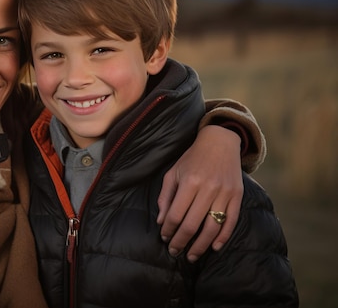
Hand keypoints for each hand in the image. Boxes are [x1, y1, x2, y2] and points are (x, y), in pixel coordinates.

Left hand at [157, 125, 243, 261]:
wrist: (220, 142)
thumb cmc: (192, 158)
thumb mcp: (173, 172)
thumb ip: (165, 196)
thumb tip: (161, 221)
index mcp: (189, 182)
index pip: (175, 214)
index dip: (168, 229)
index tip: (164, 238)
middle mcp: (208, 188)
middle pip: (192, 224)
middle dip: (181, 242)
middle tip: (174, 251)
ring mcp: (225, 193)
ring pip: (212, 227)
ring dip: (201, 246)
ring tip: (192, 256)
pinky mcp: (237, 196)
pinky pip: (231, 221)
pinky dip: (223, 237)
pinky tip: (214, 247)